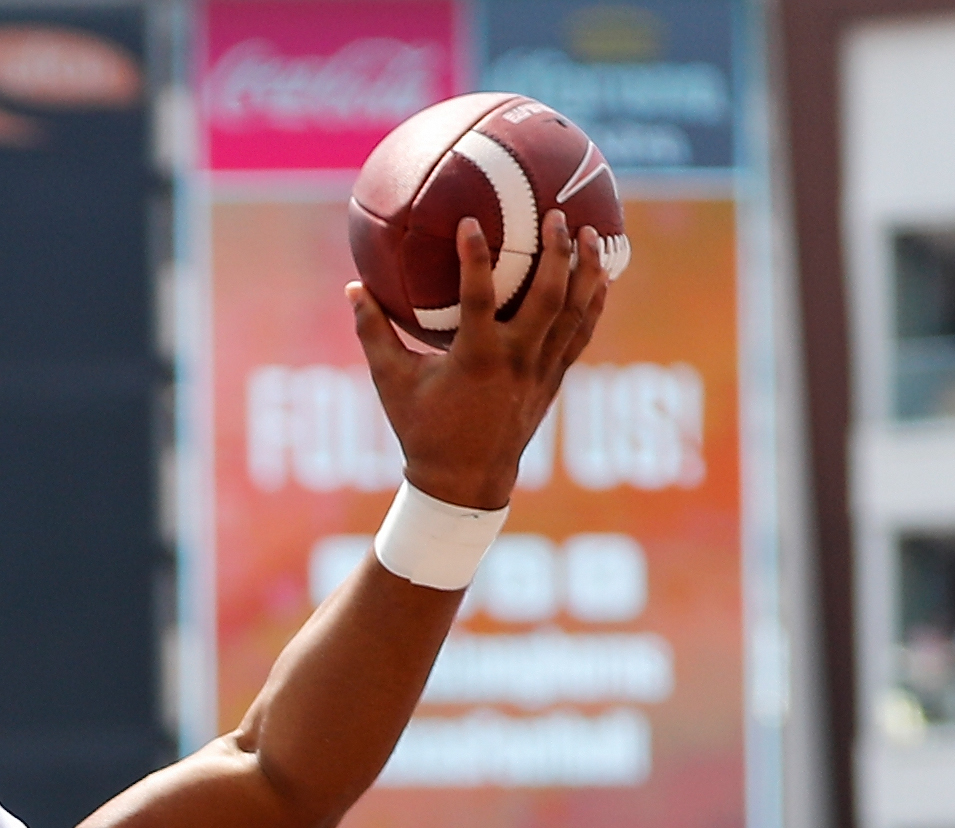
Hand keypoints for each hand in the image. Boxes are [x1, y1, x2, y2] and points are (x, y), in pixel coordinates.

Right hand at [356, 208, 613, 513]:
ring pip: (573, 314)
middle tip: (556, 216)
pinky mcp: (554, 379)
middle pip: (547, 299)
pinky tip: (601, 276)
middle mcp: (516, 362)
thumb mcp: (391, 383)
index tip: (472, 220)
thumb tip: (353, 287)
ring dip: (586, 271)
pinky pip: (581, 335)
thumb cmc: (423, 430)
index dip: (476, 258)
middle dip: (556, 253)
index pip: (479, 298)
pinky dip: (593, 304)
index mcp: (476, 360)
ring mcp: (540, 371)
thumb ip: (373, 333)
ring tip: (591, 232)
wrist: (464, 483)